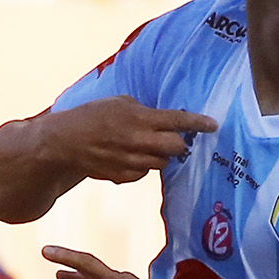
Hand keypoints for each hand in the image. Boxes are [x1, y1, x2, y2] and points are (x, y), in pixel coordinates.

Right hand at [39, 98, 217, 183]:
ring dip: (160, 155)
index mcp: (141, 118)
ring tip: (145, 146)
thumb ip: (144, 111)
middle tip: (174, 138)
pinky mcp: (124, 176)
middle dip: (179, 143)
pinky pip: (144, 173)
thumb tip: (162, 119)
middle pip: (177, 147)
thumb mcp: (120, 102)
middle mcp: (140, 141)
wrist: (65, 141)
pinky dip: (142, 166)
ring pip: (162, 163)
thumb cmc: (92, 116)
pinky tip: (129, 157)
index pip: (178, 121)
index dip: (198, 123)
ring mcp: (132, 161)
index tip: (213, 125)